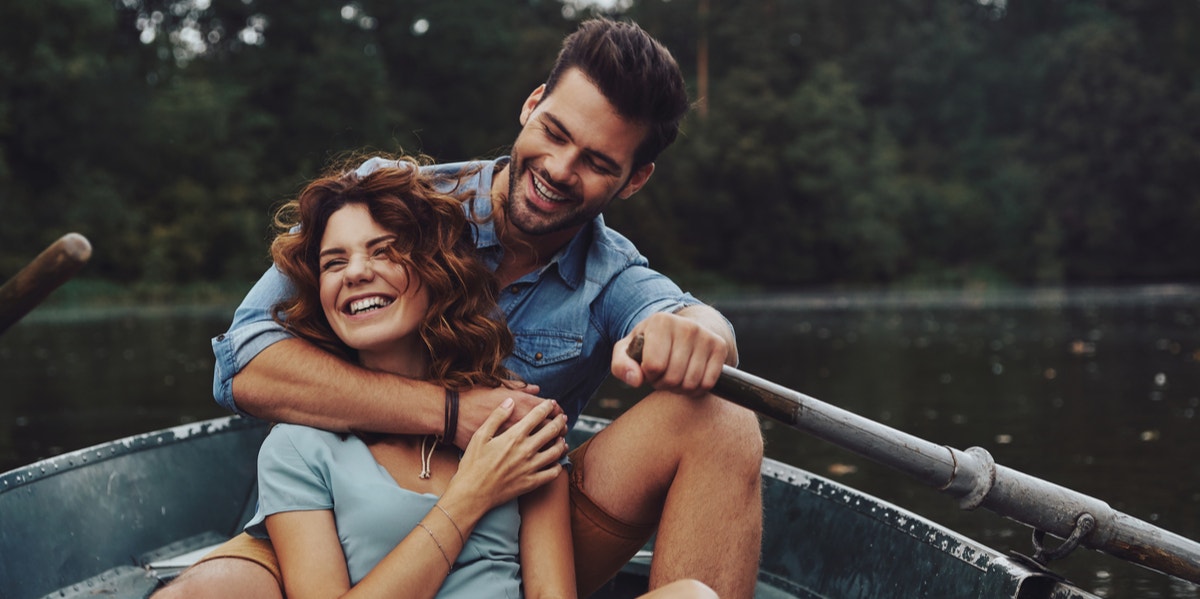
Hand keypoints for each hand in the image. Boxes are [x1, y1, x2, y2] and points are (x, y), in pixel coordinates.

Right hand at [448, 398, 568, 508]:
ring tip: (562, 438)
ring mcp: (530, 467)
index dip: (547, 407)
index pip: (537, 416)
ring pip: (556, 451)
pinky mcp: (531, 483)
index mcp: (514, 436)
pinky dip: (558, 466)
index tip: (551, 403)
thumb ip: (497, 416)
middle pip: (551, 431)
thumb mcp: (480, 435)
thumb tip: (510, 401)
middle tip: (562, 418)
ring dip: (561, 442)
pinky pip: (552, 473)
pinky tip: (556, 462)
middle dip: (559, 421)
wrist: (472, 493)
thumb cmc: (472, 463)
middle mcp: (526, 450)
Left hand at [611, 312, 727, 395]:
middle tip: (662, 375)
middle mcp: (686, 326)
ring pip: (691, 383)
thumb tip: (635, 380)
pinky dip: (696, 389)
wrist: (684, 329)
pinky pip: (708, 383)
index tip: (649, 368)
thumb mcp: (629, 350)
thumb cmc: (651, 343)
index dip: (648, 375)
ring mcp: (705, 336)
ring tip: (674, 376)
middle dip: (664, 384)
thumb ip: (622, 365)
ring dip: (679, 388)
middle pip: (673, 377)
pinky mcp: (720, 347)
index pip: (653, 366)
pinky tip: (689, 379)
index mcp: (661, 322)